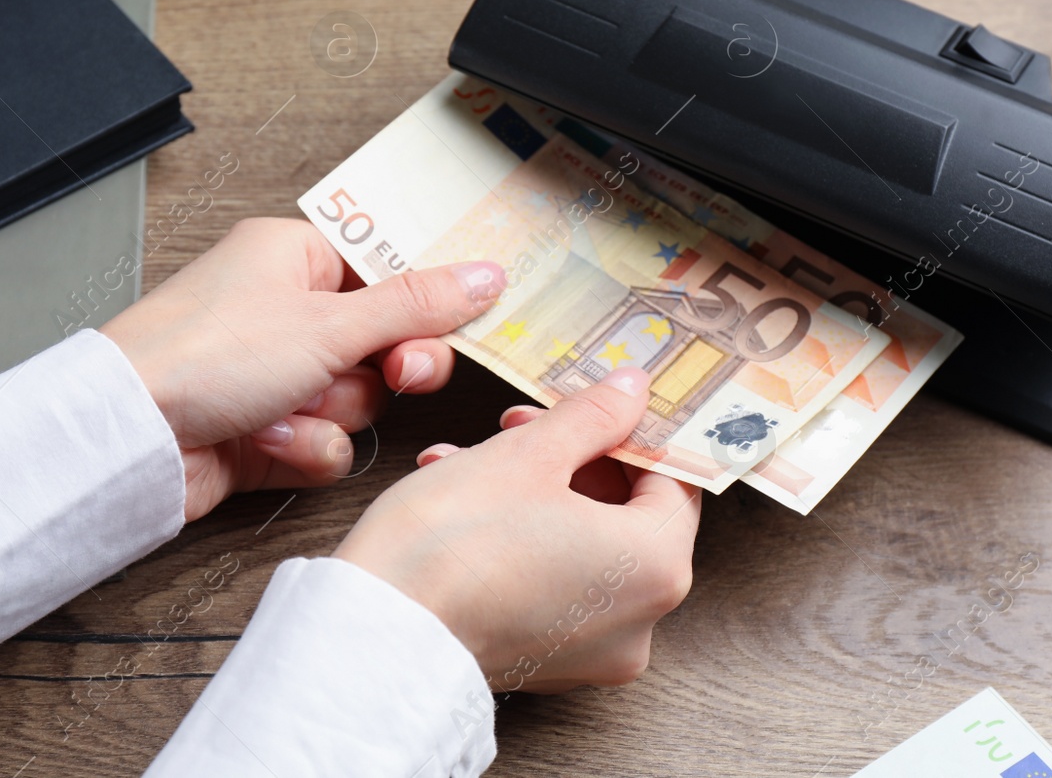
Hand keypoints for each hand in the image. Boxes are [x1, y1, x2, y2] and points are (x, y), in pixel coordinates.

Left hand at [101, 218, 504, 520]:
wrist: (129, 437)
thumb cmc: (202, 353)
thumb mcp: (330, 322)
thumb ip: (418, 305)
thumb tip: (484, 275)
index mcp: (294, 259)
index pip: (386, 271)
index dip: (423, 302)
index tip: (455, 320)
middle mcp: (284, 311)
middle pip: (384, 339)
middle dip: (389, 366)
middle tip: (394, 371)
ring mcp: (274, 374)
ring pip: (358, 398)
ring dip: (334, 411)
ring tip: (289, 405)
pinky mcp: (265, 431)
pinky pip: (325, 441)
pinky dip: (305, 446)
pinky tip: (267, 438)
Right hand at [334, 367, 701, 692]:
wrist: (377, 632)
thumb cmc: (454, 542)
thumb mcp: (529, 453)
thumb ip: (593, 417)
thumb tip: (632, 391)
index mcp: (657, 567)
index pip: (674, 483)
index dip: (633, 432)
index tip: (602, 404)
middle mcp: (640, 621)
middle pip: (627, 513)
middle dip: (573, 457)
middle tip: (525, 422)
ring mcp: (593, 650)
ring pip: (582, 544)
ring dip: (536, 491)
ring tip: (474, 454)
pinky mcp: (546, 660)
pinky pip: (554, 583)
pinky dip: (523, 539)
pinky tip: (465, 500)